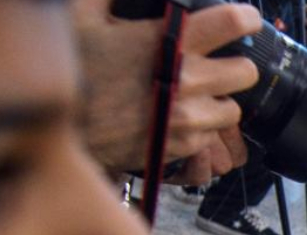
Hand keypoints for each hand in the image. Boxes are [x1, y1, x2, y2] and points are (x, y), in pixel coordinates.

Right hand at [72, 0, 259, 177]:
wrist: (59, 128)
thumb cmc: (72, 68)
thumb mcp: (85, 14)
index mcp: (170, 42)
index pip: (232, 22)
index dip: (246, 18)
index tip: (247, 20)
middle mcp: (186, 81)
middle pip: (245, 72)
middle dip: (235, 65)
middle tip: (219, 63)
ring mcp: (187, 118)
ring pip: (233, 110)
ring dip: (219, 101)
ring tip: (195, 95)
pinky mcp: (180, 147)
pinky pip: (209, 139)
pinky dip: (200, 129)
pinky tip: (176, 117)